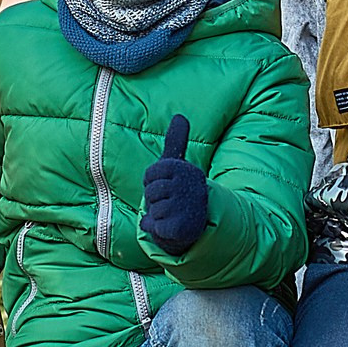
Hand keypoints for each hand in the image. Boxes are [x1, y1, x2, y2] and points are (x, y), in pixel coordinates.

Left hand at [140, 115, 209, 253]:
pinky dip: (157, 229)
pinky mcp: (181, 227)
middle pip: (149, 192)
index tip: (165, 184)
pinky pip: (153, 226)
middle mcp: (188, 185)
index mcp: (184, 168)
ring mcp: (186, 207)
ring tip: (171, 214)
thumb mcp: (175, 165)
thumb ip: (176, 141)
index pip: (150, 174)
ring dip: (157, 216)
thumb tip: (181, 116)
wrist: (198, 223)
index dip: (152, 182)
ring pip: (152, 210)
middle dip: (154, 200)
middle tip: (169, 202)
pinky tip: (170, 227)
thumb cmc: (180, 191)